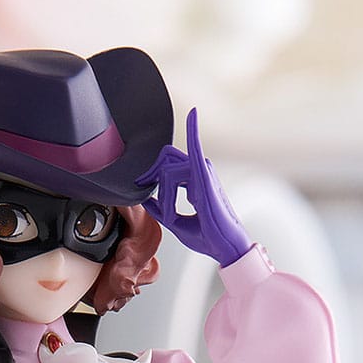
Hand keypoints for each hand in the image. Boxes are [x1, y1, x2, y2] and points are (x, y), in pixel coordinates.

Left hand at [135, 108, 251, 265]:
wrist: (223, 248)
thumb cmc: (207, 237)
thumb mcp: (175, 222)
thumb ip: (160, 208)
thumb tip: (145, 199)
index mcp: (195, 180)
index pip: (168, 165)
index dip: (151, 175)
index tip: (140, 187)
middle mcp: (200, 172)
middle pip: (167, 162)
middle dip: (152, 175)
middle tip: (142, 187)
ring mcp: (204, 173)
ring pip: (170, 171)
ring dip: (166, 196)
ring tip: (172, 215)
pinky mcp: (205, 177)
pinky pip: (195, 149)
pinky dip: (193, 132)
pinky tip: (192, 114)